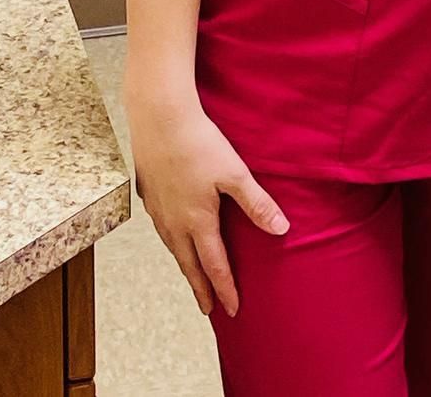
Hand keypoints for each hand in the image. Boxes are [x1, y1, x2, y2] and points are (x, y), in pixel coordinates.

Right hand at [128, 94, 288, 316]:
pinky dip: (173, 243)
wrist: (160, 121)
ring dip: (186, 267)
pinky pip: (162, 230)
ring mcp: (159, 211)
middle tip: (209, 310)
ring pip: (173, 249)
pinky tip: (175, 238)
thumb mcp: (235, 174)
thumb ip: (257, 204)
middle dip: (201, 289)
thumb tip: (281, 230)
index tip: (233, 310)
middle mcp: (174, 223)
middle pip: (189, 265)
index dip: (225, 289)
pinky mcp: (149, 196)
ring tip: (194, 278)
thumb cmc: (199, 144)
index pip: (214, 265)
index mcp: (197, 221)